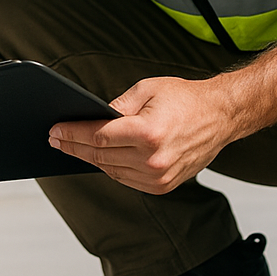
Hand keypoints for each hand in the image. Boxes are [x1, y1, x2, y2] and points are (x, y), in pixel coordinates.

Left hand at [48, 76, 239, 194]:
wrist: (221, 116)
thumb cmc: (185, 99)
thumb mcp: (147, 89)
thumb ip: (116, 106)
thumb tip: (91, 118)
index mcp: (149, 133)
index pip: (99, 137)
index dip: (72, 134)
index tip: (55, 130)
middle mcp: (153, 159)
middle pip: (100, 156)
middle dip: (74, 146)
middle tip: (55, 139)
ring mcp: (159, 177)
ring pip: (111, 171)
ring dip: (89, 159)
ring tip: (71, 148)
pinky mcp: (163, 186)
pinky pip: (126, 179)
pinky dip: (110, 169)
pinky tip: (97, 158)